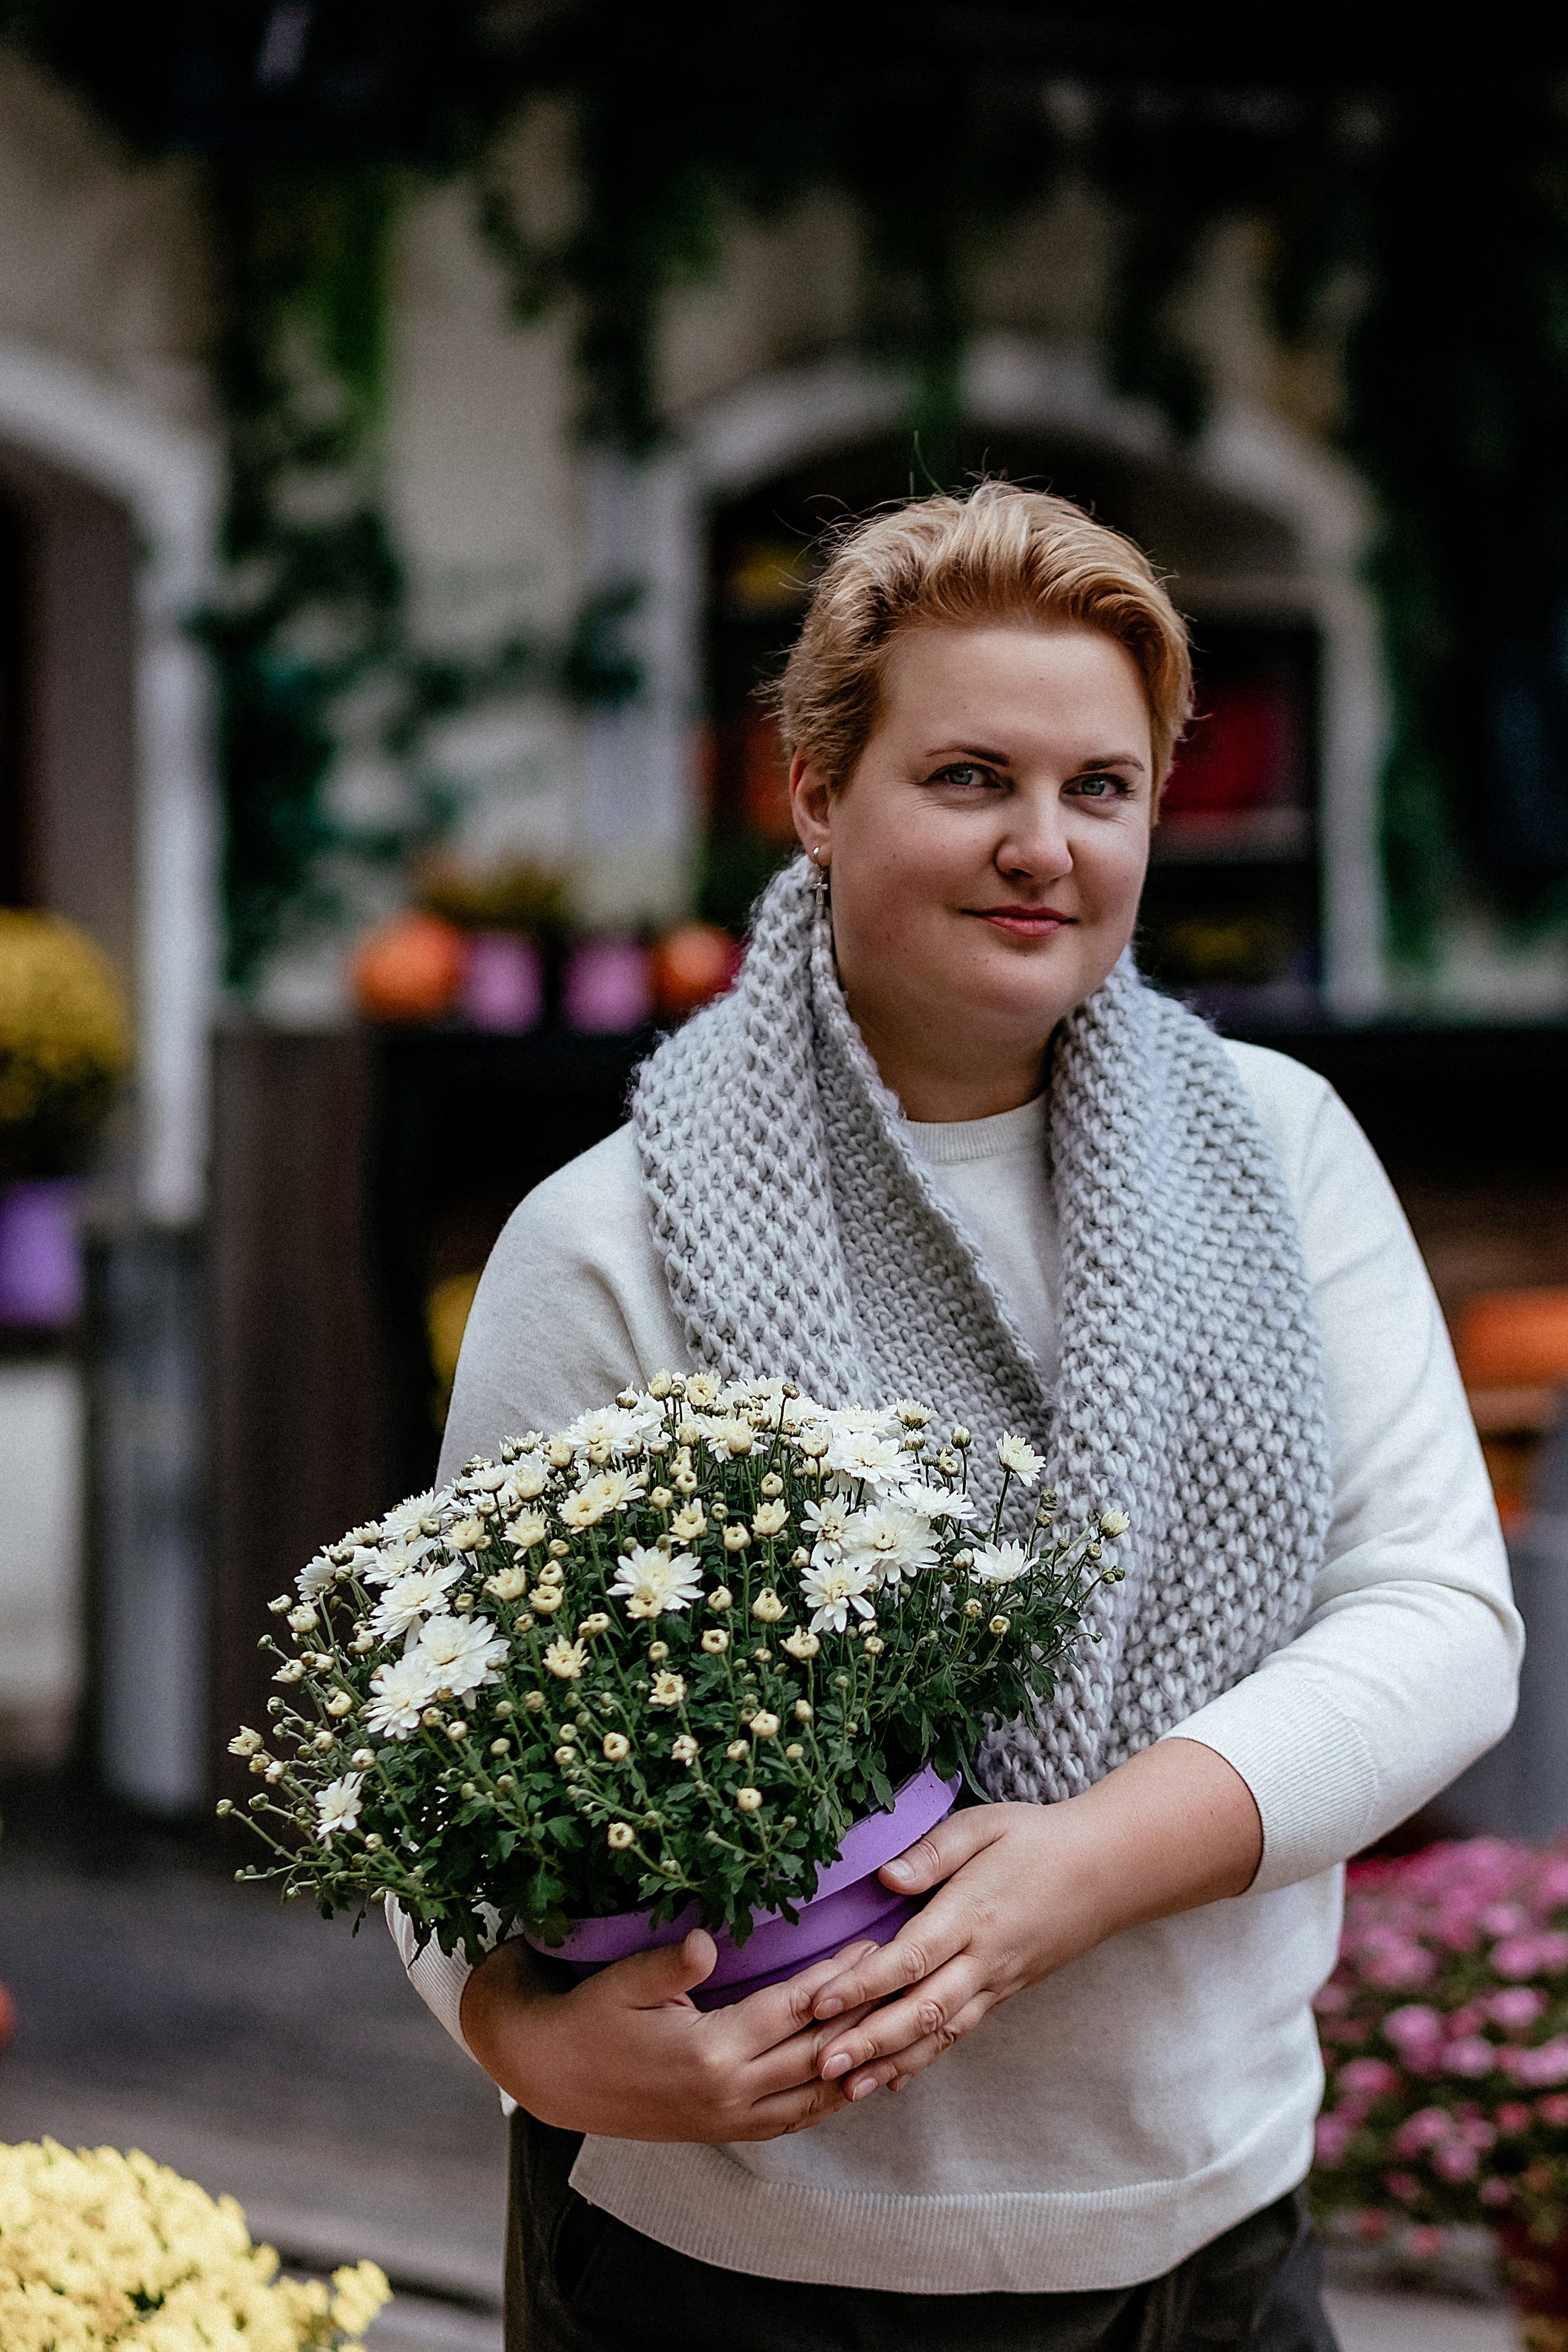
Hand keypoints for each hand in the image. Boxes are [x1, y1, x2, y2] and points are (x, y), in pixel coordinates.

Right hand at [459, 1930, 880, 2142]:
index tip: (872, 1945)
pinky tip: (852, 2081)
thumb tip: (707, 1941)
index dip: (836, 1978)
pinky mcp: (721, 2130)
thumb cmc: (587, 2018)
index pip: (792, 2010)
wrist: (550, 2076)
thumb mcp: (622, 1983)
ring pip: (813, 2096)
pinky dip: (827, 2101)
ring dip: (857, 2064)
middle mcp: (728, 2094)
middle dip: (864, 2016)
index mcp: (710, 2053)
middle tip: (904, 1978)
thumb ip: (669, 1965)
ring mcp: (727, 2120)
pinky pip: (791, 2121)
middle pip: (817, 2054)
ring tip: (897, 2030)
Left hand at [809, 1737, 1263, 2100]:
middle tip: (820, 2066)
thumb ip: (933, 1851)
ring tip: (846, 2090)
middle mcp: (983, 1958)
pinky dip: (926, 2059)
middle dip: (868, 2041)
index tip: (817, 2002)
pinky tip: (894, 2078)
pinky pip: (960, 2031)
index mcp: (972, 1913)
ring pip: (939, 2033)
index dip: (862, 1983)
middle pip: (921, 2010)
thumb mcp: (984, 1825)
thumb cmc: (1036, 1837)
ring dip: (891, 2062)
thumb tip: (885, 1877)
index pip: (910, 1957)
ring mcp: (997, 1981)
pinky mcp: (1005, 1992)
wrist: (1107, 1869)